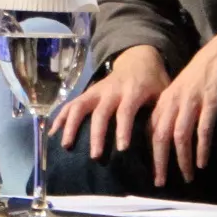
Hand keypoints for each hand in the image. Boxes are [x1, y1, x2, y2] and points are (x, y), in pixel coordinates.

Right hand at [48, 45, 171, 158]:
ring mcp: (96, 90)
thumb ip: (160, 116)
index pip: (126, 111)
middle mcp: (111, 90)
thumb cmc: (154, 83)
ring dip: (71, 125)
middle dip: (96, 135)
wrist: (139, 59)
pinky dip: (61, 117)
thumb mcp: (163, 96)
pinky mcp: (88, 92)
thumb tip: (159, 147)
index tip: (122, 149)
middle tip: (95, 156)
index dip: (123, 130)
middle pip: (100, 112)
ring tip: (66, 145)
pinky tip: (53, 133)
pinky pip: (71, 104)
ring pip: (80, 106)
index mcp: (133, 91)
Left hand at [149, 26, 216, 185]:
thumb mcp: (184, 91)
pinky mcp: (211, 102)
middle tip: (160, 182)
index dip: (150, 152)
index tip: (153, 171)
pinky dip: (201, 148)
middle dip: (159, 162)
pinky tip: (202, 162)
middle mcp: (174, 100)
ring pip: (180, 136)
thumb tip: (168, 137)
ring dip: (182, 160)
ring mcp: (192, 101)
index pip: (150, 129)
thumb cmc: (205, 75)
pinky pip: (203, 129)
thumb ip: (175, 110)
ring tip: (187, 177)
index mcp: (166, 99)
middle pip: (159, 136)